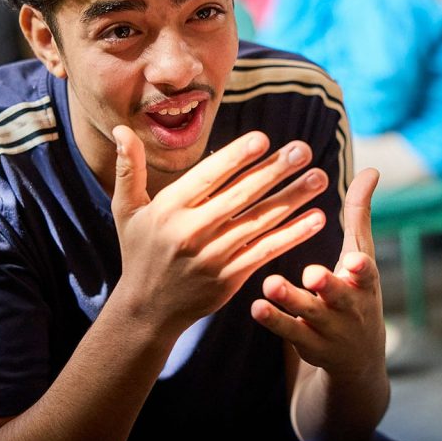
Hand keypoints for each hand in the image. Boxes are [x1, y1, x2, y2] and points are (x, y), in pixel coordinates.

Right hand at [110, 125, 328, 334]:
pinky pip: (266, 251)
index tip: (264, 139)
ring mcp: (213, 256)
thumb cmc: (139, 252)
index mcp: (169, 209)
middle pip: (241, 195)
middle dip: (275, 170)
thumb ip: (129, 169)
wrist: (147, 310)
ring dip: (293, 199)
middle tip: (304, 149)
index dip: (236, 157)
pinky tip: (316, 219)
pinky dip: (293, 235)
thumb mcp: (126, 211)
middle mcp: (191, 231)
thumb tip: (121, 130)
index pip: (208, 177)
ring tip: (320, 177)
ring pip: (260, 221)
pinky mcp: (230, 278)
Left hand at [250, 168, 385, 376]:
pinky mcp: (309, 344)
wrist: (358, 355)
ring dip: (291, 300)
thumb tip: (372, 169)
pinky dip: (275, 320)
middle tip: (311, 274)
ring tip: (270, 284)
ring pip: (310, 314)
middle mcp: (351, 307)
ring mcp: (330, 328)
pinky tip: (257, 306)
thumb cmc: (356, 288)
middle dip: (328, 286)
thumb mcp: (362, 255)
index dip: (361, 269)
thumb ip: (360, 214)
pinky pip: (290, 332)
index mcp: (364, 282)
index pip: (367, 274)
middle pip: (339, 296)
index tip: (353, 261)